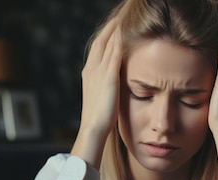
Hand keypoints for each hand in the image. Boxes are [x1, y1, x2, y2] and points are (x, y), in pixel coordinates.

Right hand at [71, 18, 121, 167]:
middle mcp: (92, 68)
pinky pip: (115, 52)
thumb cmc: (100, 118)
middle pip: (102, 38)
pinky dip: (120, 40)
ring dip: (117, 27)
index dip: (107, 32)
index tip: (117, 22)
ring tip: (127, 16)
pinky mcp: (109, 77)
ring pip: (108, 41)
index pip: (98, 45)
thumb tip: (117, 81)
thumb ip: (108, 84)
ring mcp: (99, 71)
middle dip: (112, 24)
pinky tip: (128, 31)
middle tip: (122, 13)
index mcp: (89, 72)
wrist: (93, 128)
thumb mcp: (103, 96)